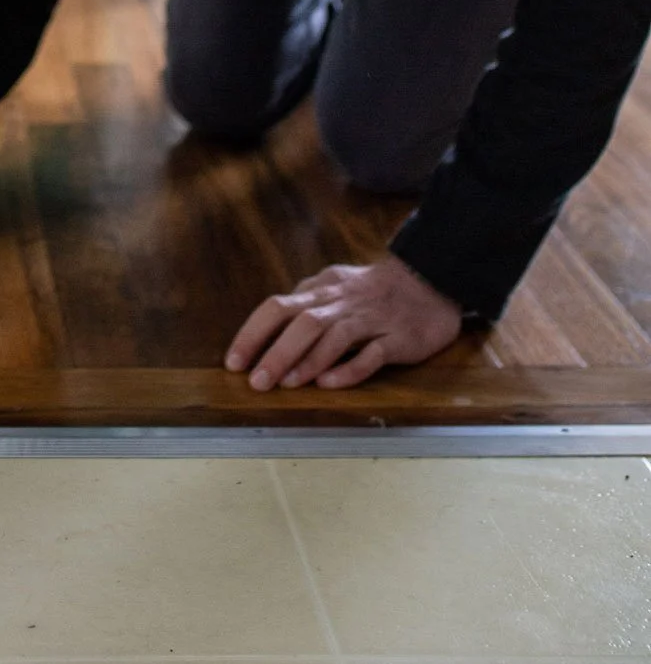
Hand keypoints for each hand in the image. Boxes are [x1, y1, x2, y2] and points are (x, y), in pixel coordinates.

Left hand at [225, 255, 461, 391]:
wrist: (429, 279)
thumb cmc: (372, 290)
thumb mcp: (334, 287)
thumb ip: (305, 304)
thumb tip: (267, 330)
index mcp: (321, 290)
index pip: (278, 306)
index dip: (253, 333)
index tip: (234, 362)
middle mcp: (341, 302)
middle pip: (303, 322)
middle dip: (275, 351)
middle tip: (256, 382)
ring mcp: (370, 318)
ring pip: (334, 335)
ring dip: (307, 360)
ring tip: (286, 384)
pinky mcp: (398, 337)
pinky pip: (372, 353)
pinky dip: (349, 368)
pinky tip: (330, 383)